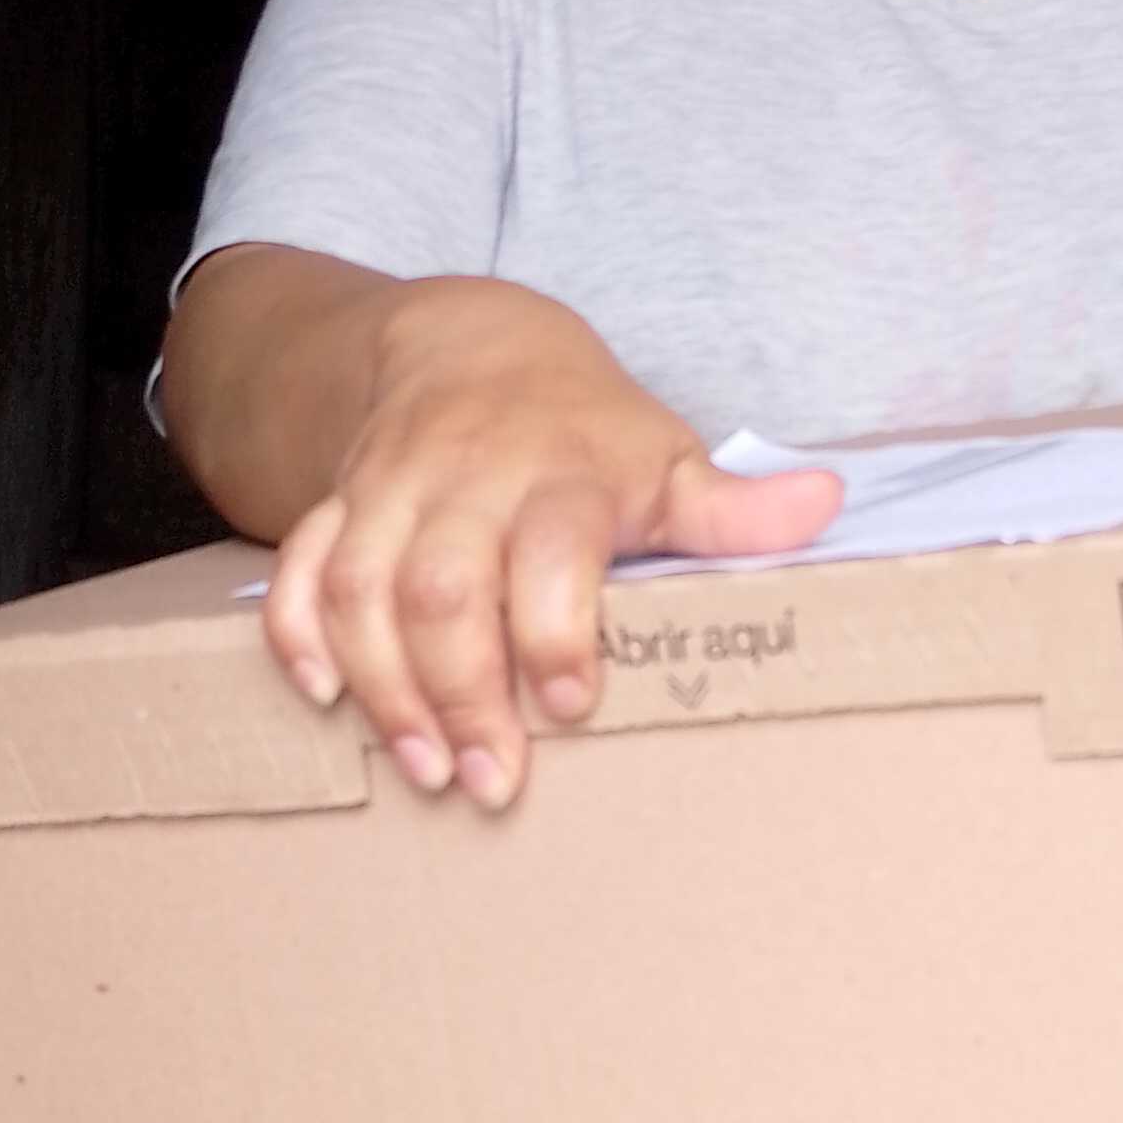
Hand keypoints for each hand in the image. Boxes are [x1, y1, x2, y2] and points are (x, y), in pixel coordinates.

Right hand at [259, 279, 837, 806]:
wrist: (466, 343)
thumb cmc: (583, 431)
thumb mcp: (666, 455)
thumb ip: (733, 504)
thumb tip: (825, 503)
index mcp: (560, 474)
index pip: (551, 549)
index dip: (554, 630)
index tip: (572, 704)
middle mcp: (466, 480)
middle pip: (443, 587)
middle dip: (461, 690)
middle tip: (491, 780)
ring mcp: (391, 492)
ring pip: (361, 587)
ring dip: (384, 685)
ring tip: (422, 767)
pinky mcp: (337, 505)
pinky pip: (296, 567)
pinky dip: (297, 633)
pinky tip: (323, 698)